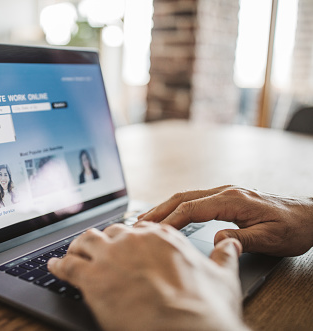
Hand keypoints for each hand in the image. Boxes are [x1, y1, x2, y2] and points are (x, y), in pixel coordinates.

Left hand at [48, 223, 247, 330]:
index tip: (123, 244)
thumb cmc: (205, 309)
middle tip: (96, 251)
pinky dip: (58, 265)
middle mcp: (133, 240)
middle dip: (102, 242)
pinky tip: (54, 266)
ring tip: (72, 253)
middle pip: (108, 233)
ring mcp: (110, 257)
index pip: (137, 229)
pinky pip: (66, 265)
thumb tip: (230, 243)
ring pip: (84, 242)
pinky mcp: (92, 278)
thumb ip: (224, 256)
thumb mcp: (223, 277)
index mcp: (161, 237)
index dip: (127, 238)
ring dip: (77, 248)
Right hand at [136, 185, 312, 256]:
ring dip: (164, 207)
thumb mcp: (271, 238)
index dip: (170, 220)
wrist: (310, 215)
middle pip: (183, 198)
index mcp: (233, 200)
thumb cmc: (293, 227)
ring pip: (186, 196)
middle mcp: (225, 192)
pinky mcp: (226, 198)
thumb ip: (242, 239)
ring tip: (146, 219)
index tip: (154, 232)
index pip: (192, 208)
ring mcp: (225, 192)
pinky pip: (195, 199)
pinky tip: (169, 215)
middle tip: (137, 224)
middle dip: (158, 210)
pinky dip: (176, 207)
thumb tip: (216, 240)